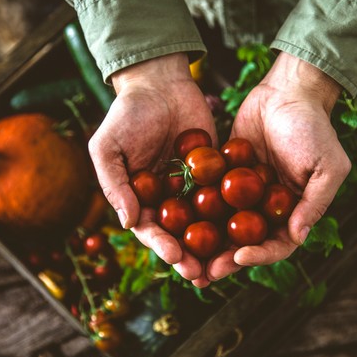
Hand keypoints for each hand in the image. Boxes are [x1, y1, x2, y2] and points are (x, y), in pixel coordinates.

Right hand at [88, 53, 216, 280]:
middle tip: (204, 274)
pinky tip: (248, 228)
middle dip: (190, 256)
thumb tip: (128, 222)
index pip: (150, 229)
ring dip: (214, 245)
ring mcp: (192, 187)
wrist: (160, 83)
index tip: (175, 257)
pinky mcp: (215, 173)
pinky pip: (224, 195)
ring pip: (204, 222)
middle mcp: (167, 199)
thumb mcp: (108, 147)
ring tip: (227, 264)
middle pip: (179, 234)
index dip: (162, 245)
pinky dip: (234, 212)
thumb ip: (114, 184)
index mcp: (139, 198)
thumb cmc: (127, 114)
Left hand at [194, 52, 350, 286]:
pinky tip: (175, 221)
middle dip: (225, 259)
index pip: (278, 244)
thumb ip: (315, 202)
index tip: (239, 257)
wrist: (287, 92)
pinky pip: (209, 196)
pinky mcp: (224, 175)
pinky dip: (194, 210)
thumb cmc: (314, 128)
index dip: (260, 256)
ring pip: (224, 225)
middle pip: (246, 243)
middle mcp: (267, 208)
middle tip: (204, 273)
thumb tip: (298, 237)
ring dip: (207, 244)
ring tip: (185, 257)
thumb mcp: (327, 166)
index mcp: (293, 212)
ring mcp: (244, 193)